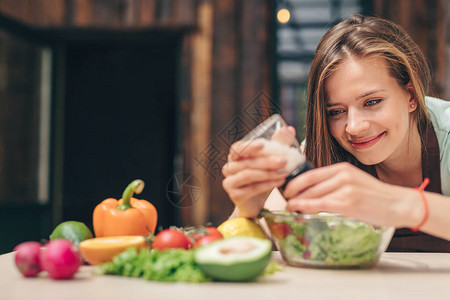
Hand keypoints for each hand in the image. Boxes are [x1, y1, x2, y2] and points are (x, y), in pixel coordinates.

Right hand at [222, 139, 288, 217]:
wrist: (254, 205)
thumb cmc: (262, 179)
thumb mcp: (270, 162)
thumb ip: (278, 145)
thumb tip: (289, 129)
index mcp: (235, 157)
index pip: (237, 148)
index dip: (248, 146)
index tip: (262, 144)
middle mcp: (229, 168)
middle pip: (246, 162)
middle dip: (267, 161)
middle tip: (284, 161)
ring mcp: (229, 182)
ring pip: (249, 174)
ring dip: (268, 173)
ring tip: (284, 172)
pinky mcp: (235, 195)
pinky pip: (252, 188)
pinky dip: (268, 184)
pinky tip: (280, 181)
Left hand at [283, 162, 421, 226]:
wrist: (399, 204)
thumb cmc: (375, 196)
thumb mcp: (353, 182)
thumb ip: (334, 183)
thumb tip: (312, 191)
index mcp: (342, 169)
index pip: (310, 173)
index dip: (294, 181)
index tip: (285, 188)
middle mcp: (342, 175)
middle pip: (308, 183)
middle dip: (292, 192)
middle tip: (283, 199)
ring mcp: (345, 188)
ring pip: (312, 194)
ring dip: (296, 201)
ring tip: (289, 207)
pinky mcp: (347, 202)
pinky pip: (320, 204)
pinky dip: (305, 206)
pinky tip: (297, 209)